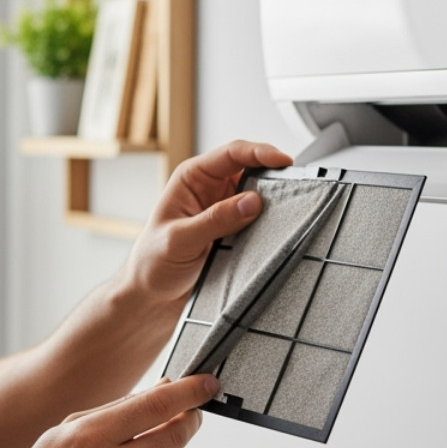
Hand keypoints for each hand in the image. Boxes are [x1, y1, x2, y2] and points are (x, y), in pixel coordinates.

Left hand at [123, 139, 292, 300]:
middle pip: (250, 168)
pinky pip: (259, 218)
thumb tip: (251, 202)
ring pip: (259, 192)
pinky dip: (271, 220)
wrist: (152, 295)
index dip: (259, 152)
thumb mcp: (180, 240)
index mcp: (191, 178)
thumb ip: (215, 220)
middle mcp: (210, 188)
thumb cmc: (152, 263)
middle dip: (273, 172)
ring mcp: (224, 208)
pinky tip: (278, 227)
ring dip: (273, 198)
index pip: (231, 153)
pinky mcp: (234, 229)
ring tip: (289, 205)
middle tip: (294, 184)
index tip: (282, 160)